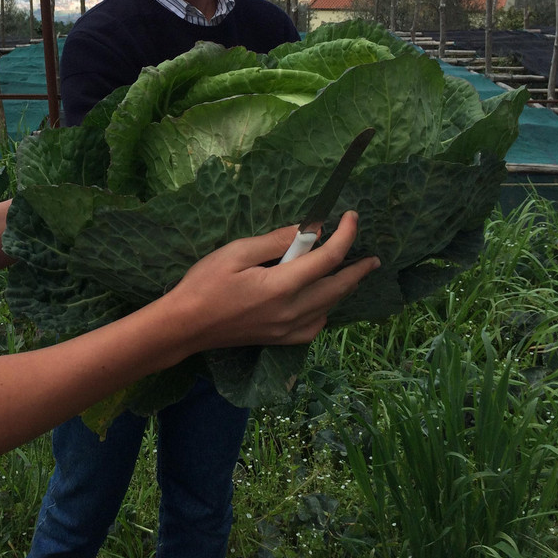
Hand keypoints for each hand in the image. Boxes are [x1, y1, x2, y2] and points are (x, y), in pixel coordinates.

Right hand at [166, 211, 378, 352]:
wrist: (185, 326)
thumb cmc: (204, 284)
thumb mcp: (236, 252)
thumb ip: (275, 242)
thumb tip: (308, 231)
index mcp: (282, 286)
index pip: (327, 258)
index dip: (345, 235)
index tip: (351, 217)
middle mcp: (292, 311)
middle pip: (338, 288)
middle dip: (358, 269)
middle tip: (372, 258)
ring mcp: (288, 329)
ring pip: (330, 308)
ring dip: (344, 289)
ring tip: (352, 274)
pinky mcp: (280, 340)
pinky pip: (316, 326)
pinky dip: (326, 310)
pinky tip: (322, 301)